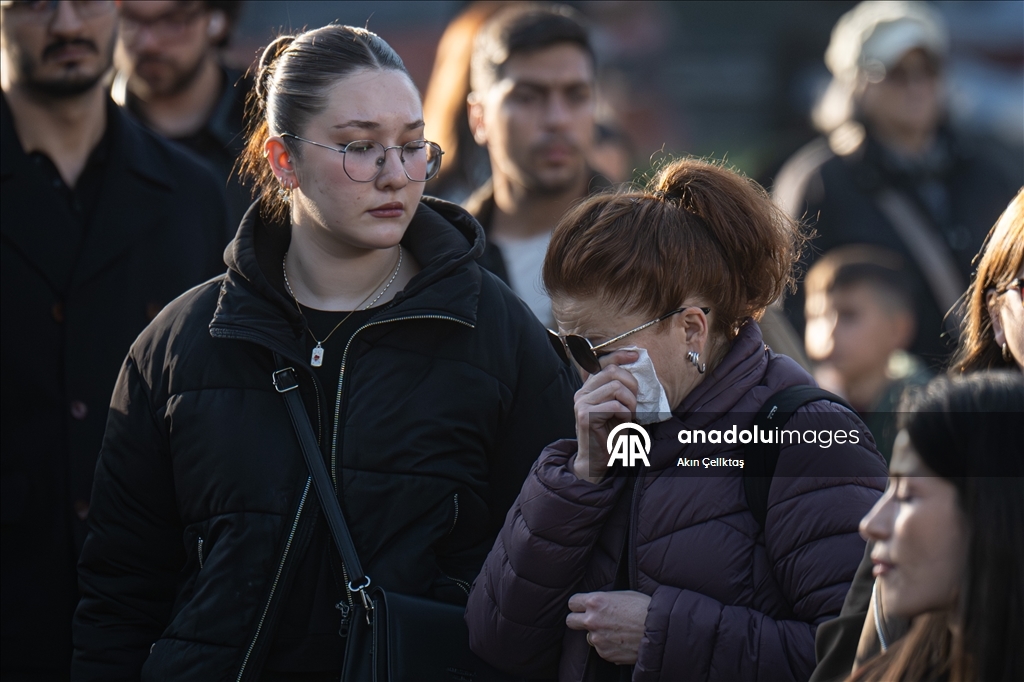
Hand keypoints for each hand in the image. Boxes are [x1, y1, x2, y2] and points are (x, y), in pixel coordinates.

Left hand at [566, 590, 651, 664]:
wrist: (659, 630)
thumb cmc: (644, 608)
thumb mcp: (622, 595)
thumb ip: (603, 600)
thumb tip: (594, 606)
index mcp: (595, 602)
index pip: (572, 602)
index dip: (578, 605)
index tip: (582, 607)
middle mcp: (592, 620)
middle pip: (571, 621)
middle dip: (578, 620)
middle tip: (591, 620)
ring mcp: (597, 639)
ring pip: (589, 637)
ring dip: (598, 634)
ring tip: (617, 632)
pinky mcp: (605, 653)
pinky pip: (601, 649)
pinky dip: (609, 646)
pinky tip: (622, 641)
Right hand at [572, 349, 638, 482]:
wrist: (598, 459)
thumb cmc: (611, 434)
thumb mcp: (618, 407)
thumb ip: (620, 389)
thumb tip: (634, 368)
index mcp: (588, 389)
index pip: (602, 363)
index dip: (620, 356)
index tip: (636, 355)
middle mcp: (581, 393)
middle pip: (611, 372)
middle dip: (631, 385)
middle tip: (634, 403)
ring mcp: (581, 403)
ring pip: (616, 387)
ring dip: (630, 402)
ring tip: (629, 415)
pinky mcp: (586, 415)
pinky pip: (615, 405)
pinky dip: (626, 414)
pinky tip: (624, 423)